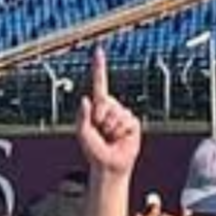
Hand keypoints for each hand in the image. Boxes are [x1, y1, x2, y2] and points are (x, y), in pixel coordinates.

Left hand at [77, 47, 141, 178]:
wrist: (110, 165)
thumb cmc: (94, 150)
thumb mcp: (82, 133)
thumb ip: (81, 117)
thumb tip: (85, 98)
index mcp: (98, 106)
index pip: (100, 83)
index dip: (99, 67)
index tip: (99, 50)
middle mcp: (111, 107)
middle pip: (105, 102)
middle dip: (100, 118)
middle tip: (101, 132)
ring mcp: (123, 114)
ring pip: (117, 113)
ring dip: (111, 128)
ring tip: (110, 137)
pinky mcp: (133, 123)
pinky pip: (127, 121)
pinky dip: (121, 131)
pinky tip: (120, 138)